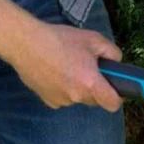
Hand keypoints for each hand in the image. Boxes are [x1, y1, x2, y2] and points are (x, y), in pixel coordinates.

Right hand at [9, 22, 124, 111]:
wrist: (25, 44)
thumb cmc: (60, 40)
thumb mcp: (93, 39)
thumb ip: (112, 53)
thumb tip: (116, 63)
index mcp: (90, 83)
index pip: (113, 104)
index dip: (117, 97)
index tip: (114, 87)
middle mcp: (76, 97)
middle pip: (95, 100)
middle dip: (96, 88)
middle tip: (87, 68)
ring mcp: (61, 101)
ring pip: (78, 98)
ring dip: (78, 88)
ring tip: (67, 66)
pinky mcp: (47, 101)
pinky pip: (63, 97)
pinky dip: (63, 89)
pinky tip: (55, 72)